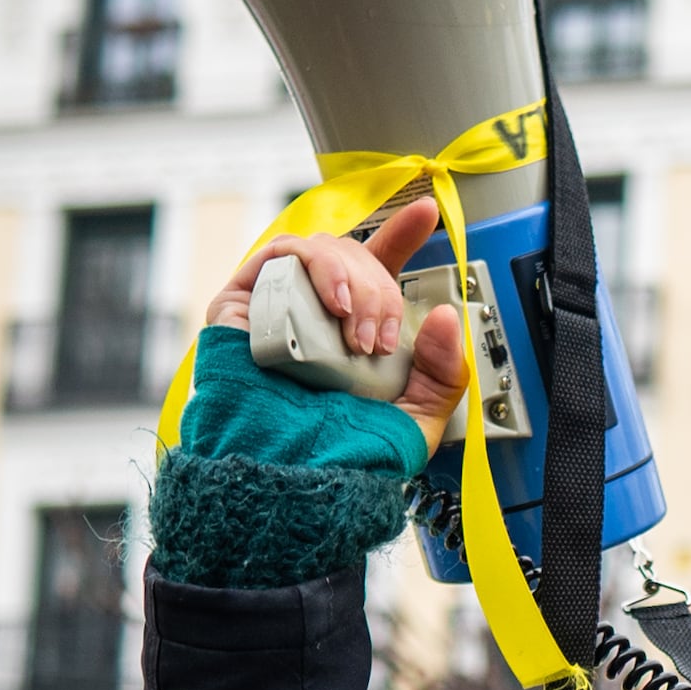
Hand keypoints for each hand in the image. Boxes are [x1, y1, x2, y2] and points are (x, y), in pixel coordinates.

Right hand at [207, 202, 474, 453]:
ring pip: (324, 248)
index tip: (427, 213)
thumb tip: (446, 317)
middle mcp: (319, 311)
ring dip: (352, 280)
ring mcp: (282, 302)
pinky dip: (317, 267)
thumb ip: (442, 372)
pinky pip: (283, 255)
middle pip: (357, 255)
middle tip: (379, 338)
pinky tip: (333, 303)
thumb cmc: (343, 456)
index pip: (380, 266)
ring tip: (356, 330)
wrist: (291, 477)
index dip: (403, 232)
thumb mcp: (416, 417)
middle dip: (379, 288)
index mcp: (357, 327)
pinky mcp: (244, 302)